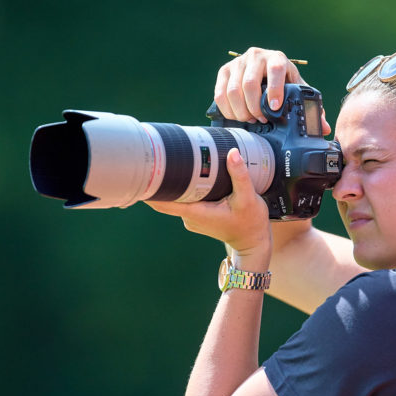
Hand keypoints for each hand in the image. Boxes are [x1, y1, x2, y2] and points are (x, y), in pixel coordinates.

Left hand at [146, 149, 271, 268]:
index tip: (142, 173)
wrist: (253, 242)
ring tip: (171, 161)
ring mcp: (192, 218)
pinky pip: (184, 201)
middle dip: (159, 179)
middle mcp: (190, 217)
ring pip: (175, 198)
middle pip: (165, 198)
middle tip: (155, 156)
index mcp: (197, 213)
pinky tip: (188, 176)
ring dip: (173, 183)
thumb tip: (232, 153)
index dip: (150, 189)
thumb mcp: (249, 198)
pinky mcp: (196, 217)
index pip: (164, 202)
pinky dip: (184, 189)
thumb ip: (240, 175)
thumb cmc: (251, 222)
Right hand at [215, 47, 331, 134]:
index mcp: (278, 58)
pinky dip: (227, 109)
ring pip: (232, 90)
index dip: (275, 90)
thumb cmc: (283, 84)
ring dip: (240, 111)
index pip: (276, 70)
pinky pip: (220, 93)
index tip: (275, 108)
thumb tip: (324, 127)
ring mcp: (238, 62)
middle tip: (260, 120)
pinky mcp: (224, 71)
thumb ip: (309, 107)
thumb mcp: (295, 91)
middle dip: (254, 107)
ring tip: (249, 120)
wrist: (264, 72)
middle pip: (250, 83)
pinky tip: (237, 116)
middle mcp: (257, 56)